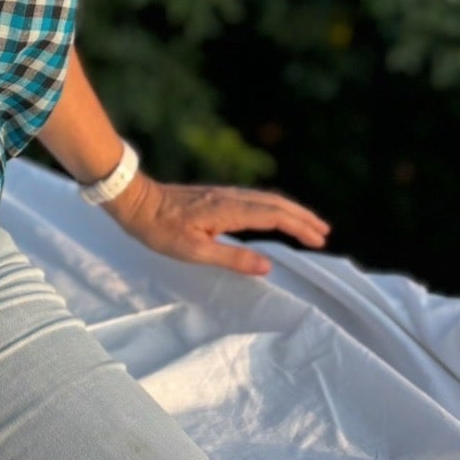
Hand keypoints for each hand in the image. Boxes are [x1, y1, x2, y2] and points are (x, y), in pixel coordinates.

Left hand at [102, 171, 329, 276]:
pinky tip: (274, 216)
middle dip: (301, 217)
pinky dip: (273, 208)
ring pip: (265, 199)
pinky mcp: (216, 196)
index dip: (298, 227)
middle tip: (324, 231)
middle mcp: (230, 197)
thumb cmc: (160, 230)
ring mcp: (223, 194)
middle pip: (275, 203)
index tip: (319, 239)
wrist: (135, 202)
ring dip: (289, 211)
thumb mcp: (194, 251)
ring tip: (308, 224)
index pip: (273, 216)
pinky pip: (254, 200)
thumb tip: (268, 265)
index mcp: (228, 210)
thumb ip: (232, 258)